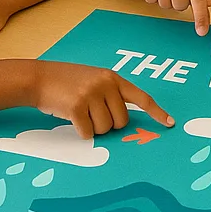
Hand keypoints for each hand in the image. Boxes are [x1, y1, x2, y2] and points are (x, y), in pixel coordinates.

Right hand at [34, 61, 173, 139]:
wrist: (40, 78)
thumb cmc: (68, 83)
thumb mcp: (94, 81)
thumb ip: (110, 95)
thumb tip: (123, 121)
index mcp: (113, 78)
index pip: (141, 97)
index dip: (156, 112)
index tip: (170, 123)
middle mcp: (106, 84)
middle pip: (122, 121)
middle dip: (109, 124)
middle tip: (92, 113)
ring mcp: (91, 95)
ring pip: (105, 129)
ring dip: (94, 128)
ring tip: (81, 112)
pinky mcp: (77, 107)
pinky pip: (88, 133)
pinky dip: (81, 132)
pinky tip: (72, 118)